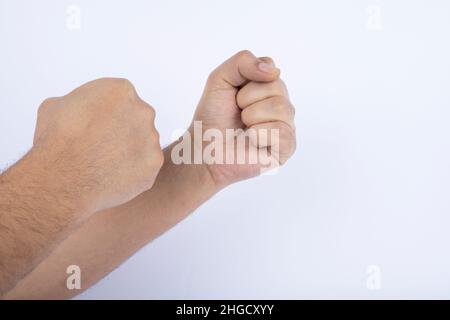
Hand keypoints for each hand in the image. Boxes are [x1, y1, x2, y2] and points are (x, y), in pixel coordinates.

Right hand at [32, 78, 163, 214]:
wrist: (64, 177)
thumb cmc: (58, 141)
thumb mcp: (56, 105)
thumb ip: (79, 103)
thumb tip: (79, 111)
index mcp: (121, 90)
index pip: (120, 99)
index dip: (107, 113)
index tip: (97, 125)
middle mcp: (142, 111)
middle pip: (136, 119)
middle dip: (122, 130)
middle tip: (103, 145)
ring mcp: (151, 138)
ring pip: (143, 143)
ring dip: (129, 151)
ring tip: (106, 163)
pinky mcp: (154, 163)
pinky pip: (146, 166)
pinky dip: (133, 171)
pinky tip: (114, 175)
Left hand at [190, 50, 295, 186]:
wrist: (205, 148)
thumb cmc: (213, 116)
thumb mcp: (220, 79)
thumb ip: (242, 62)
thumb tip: (273, 70)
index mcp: (268, 87)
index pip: (269, 67)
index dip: (246, 80)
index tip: (234, 95)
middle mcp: (281, 104)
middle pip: (276, 86)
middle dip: (246, 99)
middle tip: (238, 114)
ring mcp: (286, 125)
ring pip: (280, 107)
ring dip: (251, 117)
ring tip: (244, 128)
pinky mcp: (286, 147)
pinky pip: (282, 132)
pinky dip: (259, 135)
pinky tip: (251, 141)